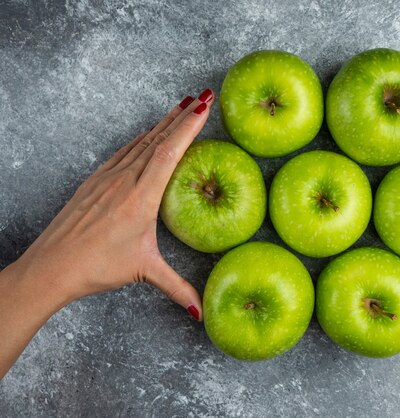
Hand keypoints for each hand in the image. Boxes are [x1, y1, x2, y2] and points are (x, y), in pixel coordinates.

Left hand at [8, 89, 214, 319]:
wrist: (51, 266)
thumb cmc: (95, 267)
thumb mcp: (143, 272)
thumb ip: (177, 288)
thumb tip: (201, 312)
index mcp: (140, 197)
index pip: (169, 153)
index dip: (188, 128)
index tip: (203, 107)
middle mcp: (124, 180)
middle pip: (157, 139)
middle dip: (181, 116)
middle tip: (200, 96)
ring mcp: (107, 178)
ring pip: (140, 142)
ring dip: (162, 123)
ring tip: (179, 107)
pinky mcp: (94, 182)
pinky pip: (123, 152)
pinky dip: (140, 139)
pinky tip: (145, 135)